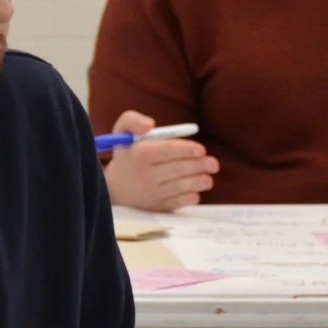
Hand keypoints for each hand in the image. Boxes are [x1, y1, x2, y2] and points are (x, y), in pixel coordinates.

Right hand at [102, 109, 218, 211]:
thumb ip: (132, 120)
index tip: (201, 150)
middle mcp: (145, 175)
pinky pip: (177, 203)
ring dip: (198, 182)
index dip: (187, 149)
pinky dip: (189, 198)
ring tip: (208, 179)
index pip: (167, 150)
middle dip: (199, 166)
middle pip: (177, 169)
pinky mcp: (156, 207)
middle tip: (213, 164)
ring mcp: (151, 193)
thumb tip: (150, 124)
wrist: (114, 188)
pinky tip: (196, 193)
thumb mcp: (121, 133)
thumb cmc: (126, 155)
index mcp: (139, 154)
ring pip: (180, 187)